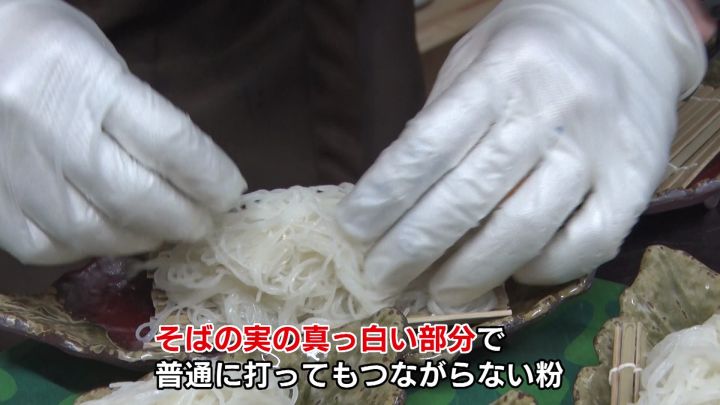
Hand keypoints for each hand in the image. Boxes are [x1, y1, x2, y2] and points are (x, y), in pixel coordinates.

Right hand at [0, 0, 245, 264]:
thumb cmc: (51, 48)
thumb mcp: (108, 64)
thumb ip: (148, 121)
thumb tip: (194, 181)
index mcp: (86, 79)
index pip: (171, 143)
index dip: (211, 178)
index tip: (229, 192)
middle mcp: (47, 127)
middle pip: (135, 198)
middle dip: (184, 220)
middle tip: (204, 222)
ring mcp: (13, 169)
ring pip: (93, 232)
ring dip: (142, 238)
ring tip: (162, 229)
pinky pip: (49, 247)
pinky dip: (90, 247)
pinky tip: (109, 232)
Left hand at [337, 0, 705, 312]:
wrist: (625, 31)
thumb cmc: (531, 51)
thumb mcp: (473, 61)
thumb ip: (441, 124)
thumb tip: (395, 204)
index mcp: (502, 72)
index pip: (429, 146)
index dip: (384, 196)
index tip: (353, 231)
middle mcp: (553, 110)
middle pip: (468, 197)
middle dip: (412, 249)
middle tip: (380, 278)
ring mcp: (599, 150)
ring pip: (523, 229)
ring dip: (469, 273)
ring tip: (437, 293)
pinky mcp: (637, 184)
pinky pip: (585, 245)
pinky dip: (541, 270)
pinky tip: (512, 271)